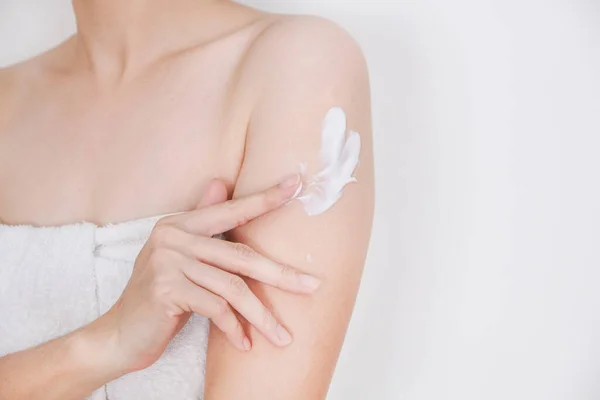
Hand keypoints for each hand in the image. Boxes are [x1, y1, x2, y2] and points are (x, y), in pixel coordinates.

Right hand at [99, 174, 317, 372]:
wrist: (118, 335)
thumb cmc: (160, 297)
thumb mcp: (180, 258)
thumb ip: (201, 224)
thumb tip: (221, 183)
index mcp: (180, 224)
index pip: (232, 209)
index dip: (266, 198)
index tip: (296, 185)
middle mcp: (173, 237)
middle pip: (242, 256)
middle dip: (281, 275)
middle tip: (313, 287)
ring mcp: (167, 262)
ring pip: (233, 288)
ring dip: (262, 316)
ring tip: (283, 337)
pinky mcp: (166, 290)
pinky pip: (216, 309)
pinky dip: (235, 329)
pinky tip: (245, 345)